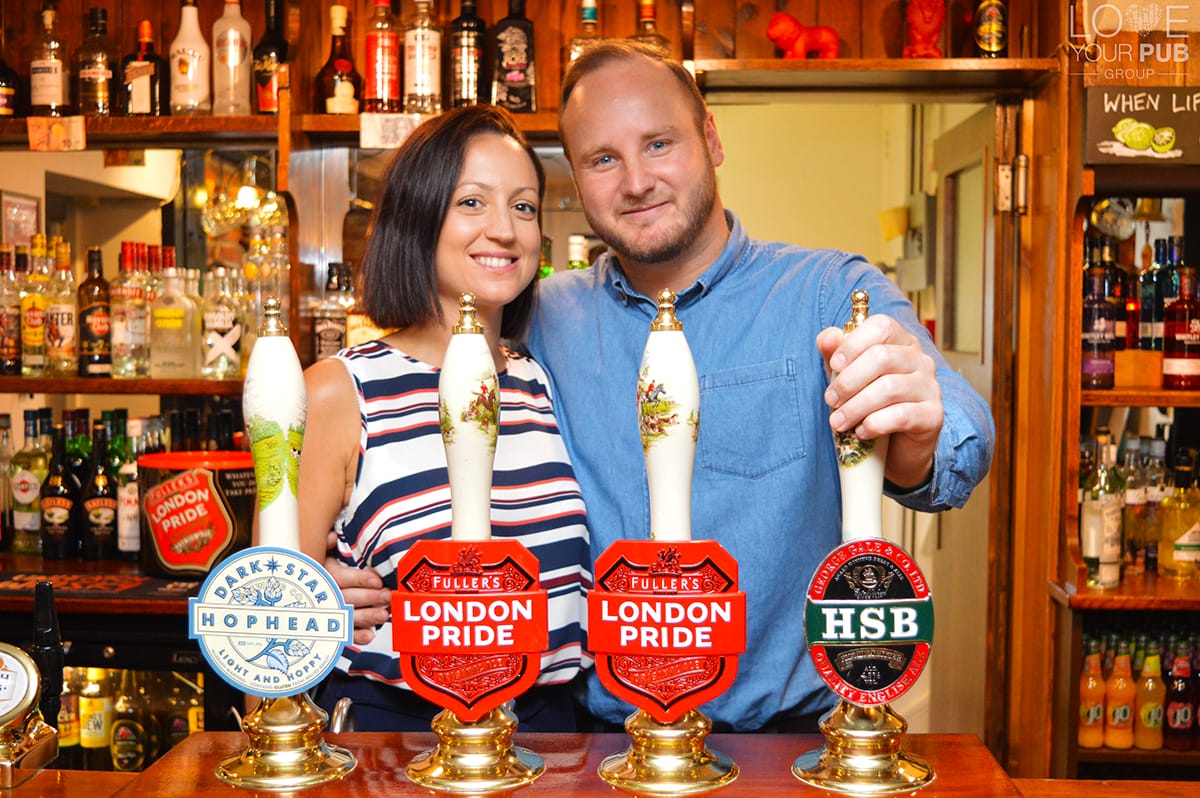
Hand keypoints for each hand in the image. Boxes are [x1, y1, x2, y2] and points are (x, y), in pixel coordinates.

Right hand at [327, 532, 390, 645]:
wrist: (299, 593)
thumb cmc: (318, 569)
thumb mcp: (320, 553)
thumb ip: (326, 545)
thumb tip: (332, 537)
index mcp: (323, 575)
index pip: (340, 578)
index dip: (359, 579)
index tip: (377, 580)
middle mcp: (326, 596)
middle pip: (348, 598)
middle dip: (370, 598)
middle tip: (388, 596)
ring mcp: (330, 614)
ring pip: (349, 617)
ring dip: (367, 617)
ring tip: (384, 615)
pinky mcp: (334, 629)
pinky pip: (345, 634)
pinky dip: (357, 636)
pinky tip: (370, 635)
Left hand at [816, 314, 942, 488]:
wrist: (896, 446)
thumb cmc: (869, 402)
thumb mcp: (846, 375)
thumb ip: (834, 354)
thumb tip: (827, 337)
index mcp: (900, 342)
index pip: (882, 326)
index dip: (854, 343)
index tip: (834, 364)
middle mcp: (920, 360)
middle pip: (882, 357)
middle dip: (848, 381)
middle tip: (830, 400)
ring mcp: (930, 387)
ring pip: (889, 388)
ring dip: (856, 406)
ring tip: (838, 421)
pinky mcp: (933, 415)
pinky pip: (902, 415)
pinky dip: (875, 424)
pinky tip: (861, 431)